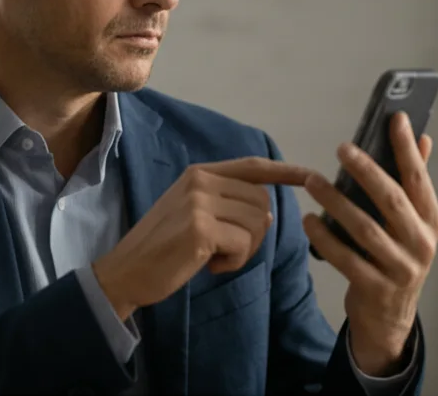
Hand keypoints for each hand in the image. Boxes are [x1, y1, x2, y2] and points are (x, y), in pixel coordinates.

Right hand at [94, 157, 315, 320]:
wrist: (125, 271)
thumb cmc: (163, 248)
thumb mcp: (194, 215)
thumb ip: (228, 206)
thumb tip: (267, 215)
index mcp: (200, 173)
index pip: (253, 166)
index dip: (285, 171)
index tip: (312, 175)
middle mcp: (201, 180)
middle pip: (261, 202)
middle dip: (254, 233)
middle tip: (225, 250)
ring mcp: (200, 202)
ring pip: (257, 224)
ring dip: (243, 250)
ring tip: (212, 257)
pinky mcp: (200, 229)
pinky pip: (244, 245)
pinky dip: (233, 263)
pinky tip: (208, 266)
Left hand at [303, 112, 437, 375]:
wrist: (390, 317)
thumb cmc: (396, 257)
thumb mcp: (411, 224)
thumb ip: (414, 184)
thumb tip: (423, 138)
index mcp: (432, 223)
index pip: (418, 179)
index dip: (407, 148)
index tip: (395, 117)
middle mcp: (422, 245)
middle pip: (392, 200)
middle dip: (367, 170)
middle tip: (343, 148)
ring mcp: (400, 270)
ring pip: (364, 229)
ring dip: (336, 202)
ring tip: (313, 181)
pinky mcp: (375, 288)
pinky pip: (345, 258)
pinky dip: (325, 238)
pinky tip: (309, 221)